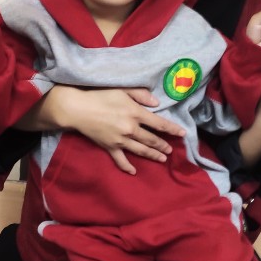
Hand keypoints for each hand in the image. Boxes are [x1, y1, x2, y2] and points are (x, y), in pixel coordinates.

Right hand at [51, 86, 185, 174]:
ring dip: (153, 155)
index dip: (172, 129)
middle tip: (171, 150)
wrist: (78, 109)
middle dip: (163, 145)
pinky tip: (134, 171)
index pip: (159, 124)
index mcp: (136, 113)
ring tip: (162, 159)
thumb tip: (157, 103)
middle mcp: (131, 129)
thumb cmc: (100, 96)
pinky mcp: (110, 147)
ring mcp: (121, 140)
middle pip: (152, 139)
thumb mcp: (122, 89)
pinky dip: (128, 166)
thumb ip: (141, 94)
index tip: (182, 134)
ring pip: (141, 150)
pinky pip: (121, 160)